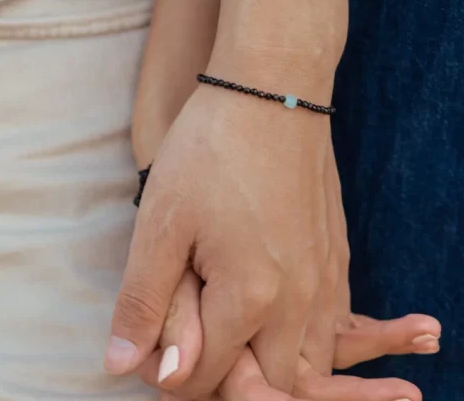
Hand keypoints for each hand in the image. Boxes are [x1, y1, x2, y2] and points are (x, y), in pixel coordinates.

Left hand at [106, 82, 342, 396]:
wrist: (274, 91)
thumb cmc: (212, 151)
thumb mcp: (162, 223)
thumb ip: (145, 302)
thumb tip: (127, 366)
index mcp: (250, 297)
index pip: (205, 378)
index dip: (169, 375)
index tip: (153, 348)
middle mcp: (299, 299)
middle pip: (268, 383)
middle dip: (228, 381)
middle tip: (194, 343)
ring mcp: (325, 276)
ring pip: (307, 358)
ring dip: (271, 363)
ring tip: (236, 332)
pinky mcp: (336, 252)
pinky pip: (329, 321)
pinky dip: (302, 334)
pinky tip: (276, 305)